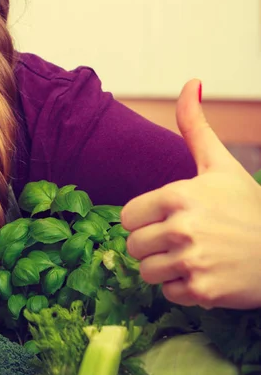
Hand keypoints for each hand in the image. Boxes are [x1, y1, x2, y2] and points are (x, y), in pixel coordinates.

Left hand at [121, 79, 260, 309]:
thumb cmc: (247, 205)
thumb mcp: (219, 163)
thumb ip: (195, 126)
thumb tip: (191, 82)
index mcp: (178, 195)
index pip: (127, 217)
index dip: (142, 219)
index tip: (162, 218)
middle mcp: (182, 229)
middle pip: (134, 245)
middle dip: (151, 243)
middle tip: (177, 239)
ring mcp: (192, 262)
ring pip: (146, 272)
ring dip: (163, 267)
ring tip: (189, 255)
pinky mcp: (203, 292)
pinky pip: (168, 292)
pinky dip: (182, 287)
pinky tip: (203, 273)